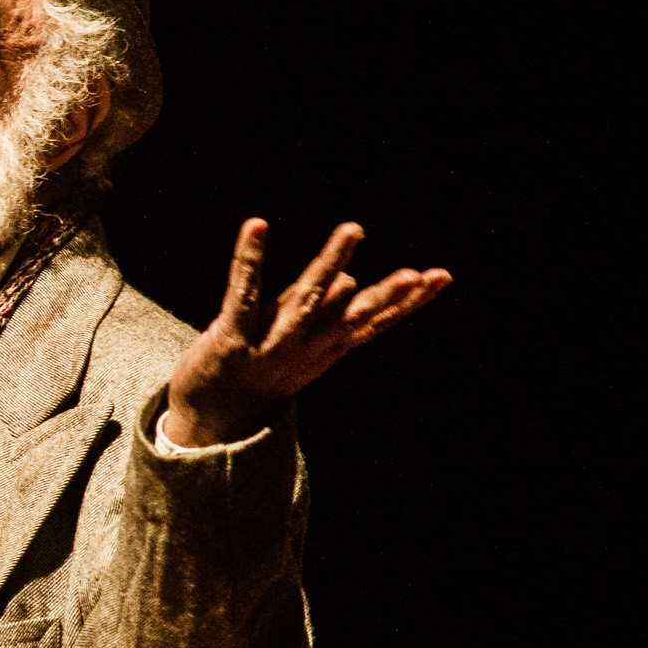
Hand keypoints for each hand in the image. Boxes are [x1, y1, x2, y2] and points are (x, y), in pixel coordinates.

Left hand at [165, 219, 450, 446]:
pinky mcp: (229, 337)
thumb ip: (320, 313)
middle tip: (416, 273)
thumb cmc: (255, 374)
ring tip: (354, 229)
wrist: (207, 421)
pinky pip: (242, 293)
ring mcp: (267, 344)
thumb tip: (351, 280)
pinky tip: (256, 226)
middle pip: (349, 316)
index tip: (441, 277)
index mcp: (323, 350)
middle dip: (385, 295)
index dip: (406, 302)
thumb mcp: (296, 347)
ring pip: (305, 300)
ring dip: (329, 263)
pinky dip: (250, 258)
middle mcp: (302, 349)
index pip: (373, 323)